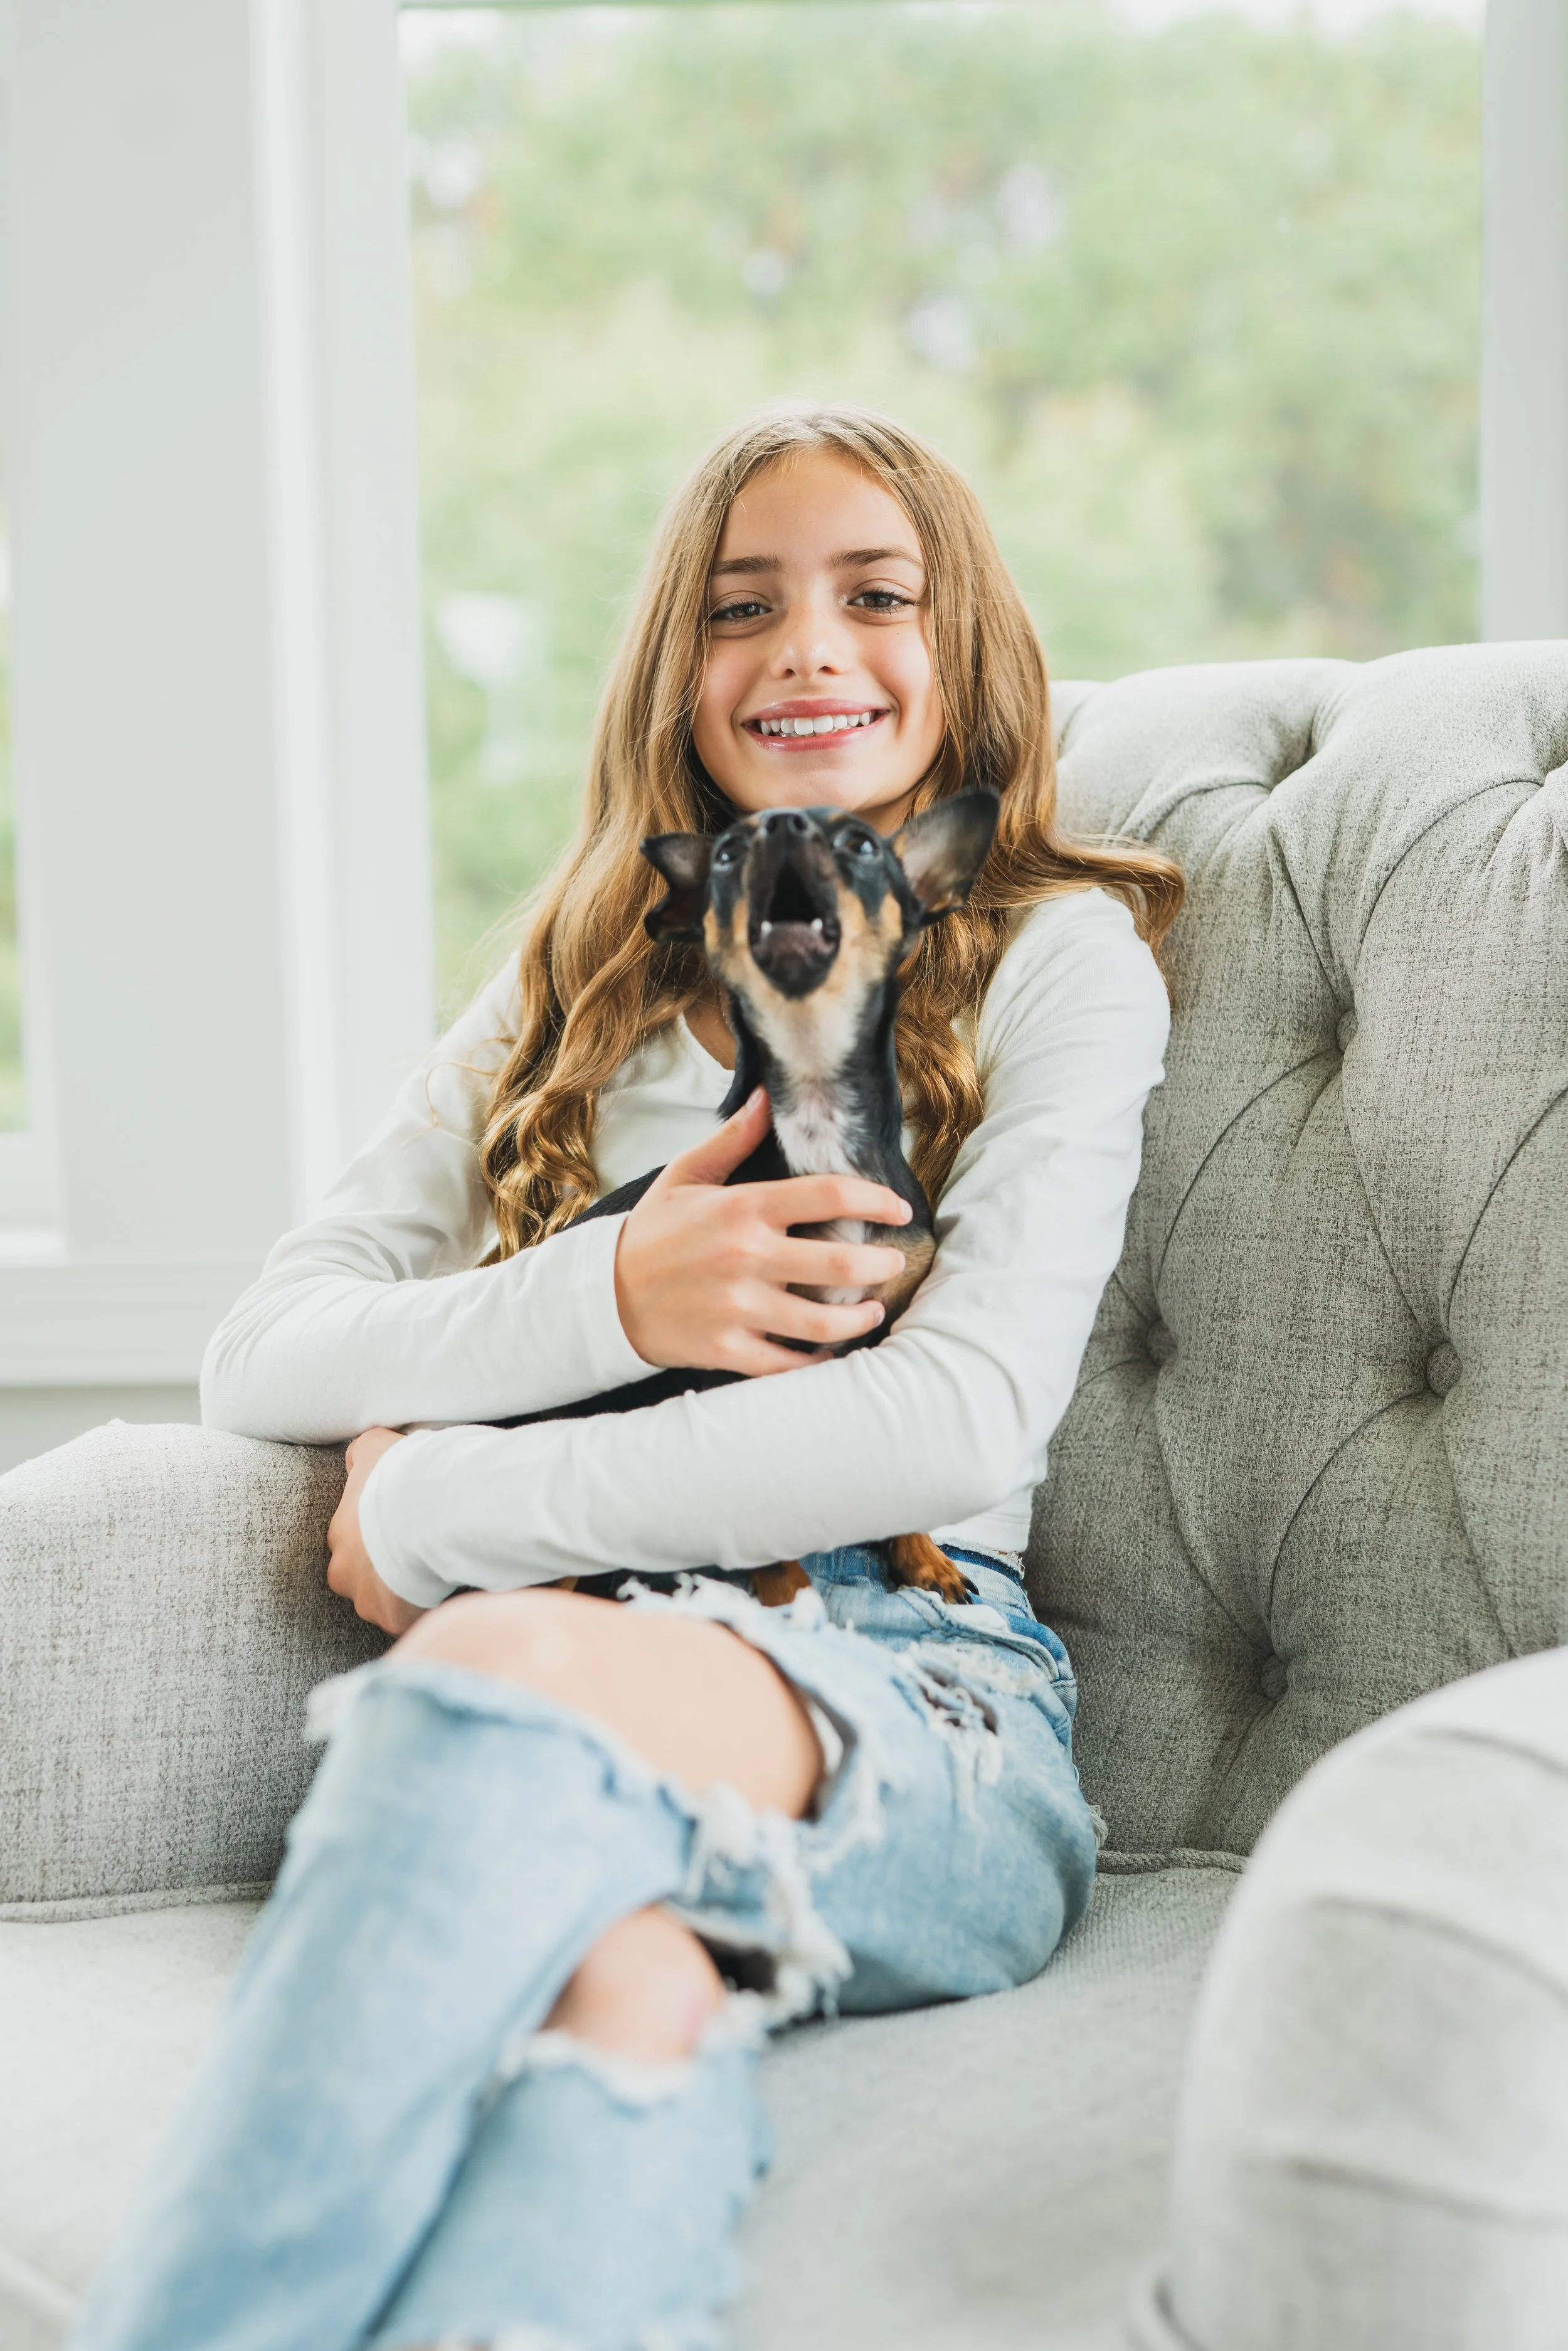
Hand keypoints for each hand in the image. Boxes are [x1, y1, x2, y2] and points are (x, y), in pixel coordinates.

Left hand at [326, 1428, 424, 1635]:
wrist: (435, 1508)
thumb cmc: (406, 1474)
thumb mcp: (377, 1445)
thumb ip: (362, 1453)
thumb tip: (355, 1459)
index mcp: (340, 1532)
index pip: (352, 1541)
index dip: (379, 1537)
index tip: (404, 1529)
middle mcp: (343, 1570)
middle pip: (361, 1578)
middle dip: (384, 1571)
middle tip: (418, 1555)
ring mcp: (366, 1599)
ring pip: (382, 1603)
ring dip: (403, 1593)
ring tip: (435, 1575)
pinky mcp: (393, 1619)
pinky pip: (409, 1620)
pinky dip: (424, 1611)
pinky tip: (445, 1592)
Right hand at [614, 1085, 913, 1376]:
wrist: (602, 1295)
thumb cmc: (653, 1233)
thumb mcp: (687, 1175)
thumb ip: (732, 1138)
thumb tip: (765, 1097)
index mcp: (743, 1208)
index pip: (828, 1194)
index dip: (876, 1199)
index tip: (898, 1209)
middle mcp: (746, 1257)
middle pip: (842, 1262)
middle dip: (883, 1264)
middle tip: (894, 1263)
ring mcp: (739, 1308)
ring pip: (825, 1321)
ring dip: (861, 1317)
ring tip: (872, 1310)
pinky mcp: (728, 1350)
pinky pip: (790, 1363)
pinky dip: (818, 1359)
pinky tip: (831, 1348)